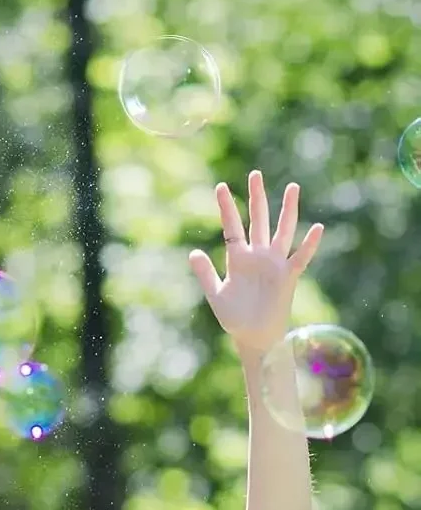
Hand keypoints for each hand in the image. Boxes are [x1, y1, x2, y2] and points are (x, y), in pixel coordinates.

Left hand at [189, 170, 323, 360]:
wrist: (253, 336)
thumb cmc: (234, 317)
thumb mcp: (215, 294)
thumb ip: (205, 274)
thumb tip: (193, 253)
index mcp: (238, 258)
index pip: (232, 227)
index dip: (226, 208)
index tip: (220, 187)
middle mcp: (258, 255)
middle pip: (258, 220)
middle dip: (257, 198)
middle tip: (255, 174)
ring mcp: (274, 263)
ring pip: (282, 230)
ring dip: (287, 210)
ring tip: (291, 187)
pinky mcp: (288, 276)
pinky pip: (300, 257)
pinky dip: (309, 244)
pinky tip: (317, 228)